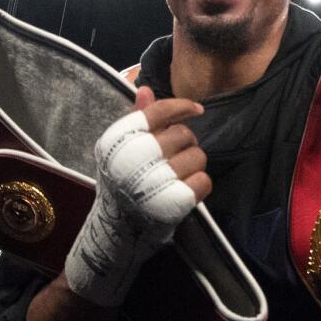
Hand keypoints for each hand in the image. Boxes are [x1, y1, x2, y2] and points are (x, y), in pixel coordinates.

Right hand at [63, 87, 209, 306]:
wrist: (118, 231)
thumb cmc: (122, 185)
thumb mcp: (120, 151)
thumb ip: (136, 120)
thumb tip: (146, 88)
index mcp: (117, 141)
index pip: (157, 111)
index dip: (182, 106)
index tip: (197, 110)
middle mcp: (132, 159)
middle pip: (183, 134)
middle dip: (187, 143)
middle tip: (176, 157)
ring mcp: (152, 182)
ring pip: (198, 156)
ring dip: (194, 164)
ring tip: (179, 175)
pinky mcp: (172, 202)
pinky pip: (204, 180)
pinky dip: (200, 185)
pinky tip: (186, 190)